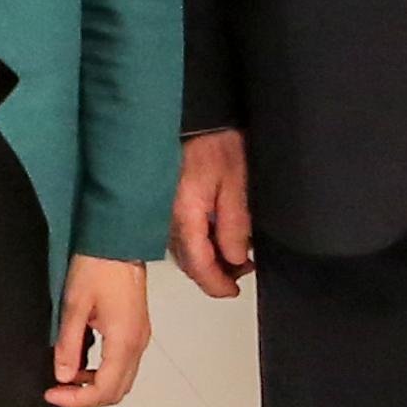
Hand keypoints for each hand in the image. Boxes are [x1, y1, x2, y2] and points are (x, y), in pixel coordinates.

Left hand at [48, 254, 151, 406]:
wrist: (118, 242)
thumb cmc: (99, 266)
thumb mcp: (75, 306)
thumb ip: (69, 345)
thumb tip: (63, 375)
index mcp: (124, 341)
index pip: (104, 389)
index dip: (76, 400)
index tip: (53, 395)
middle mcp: (137, 344)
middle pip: (117, 391)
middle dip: (86, 398)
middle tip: (58, 392)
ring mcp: (140, 337)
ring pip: (122, 380)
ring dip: (95, 387)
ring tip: (66, 379)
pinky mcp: (137, 330)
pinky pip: (123, 364)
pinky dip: (103, 373)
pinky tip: (82, 364)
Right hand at [170, 128, 252, 298]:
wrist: (193, 115)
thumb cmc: (213, 142)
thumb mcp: (235, 182)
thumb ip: (234, 224)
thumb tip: (235, 259)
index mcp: (185, 216)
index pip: (199, 266)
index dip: (218, 284)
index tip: (234, 290)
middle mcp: (167, 220)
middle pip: (189, 263)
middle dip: (216, 274)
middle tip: (243, 269)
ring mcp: (163, 213)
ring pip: (184, 251)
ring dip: (209, 259)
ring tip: (236, 252)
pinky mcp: (164, 205)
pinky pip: (180, 236)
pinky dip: (200, 243)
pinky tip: (217, 236)